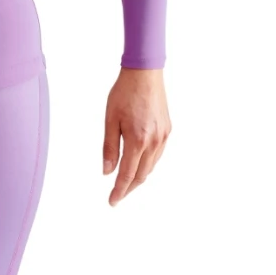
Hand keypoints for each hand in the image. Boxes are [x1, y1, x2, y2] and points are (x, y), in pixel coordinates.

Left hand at [103, 66, 170, 204]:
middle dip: (129, 188)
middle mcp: (154, 141)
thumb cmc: (124, 93)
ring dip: (139, 177)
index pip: (127, 174)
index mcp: (137, 140)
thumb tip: (107, 171)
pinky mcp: (168, 130)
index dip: (119, 190)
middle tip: (117, 195)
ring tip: (127, 183)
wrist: (144, 73)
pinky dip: (148, 164)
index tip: (112, 201)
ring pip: (151, 166)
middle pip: (142, 175)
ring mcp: (163, 136)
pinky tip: (140, 164)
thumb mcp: (110, 120)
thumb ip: (109, 148)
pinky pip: (158, 155)